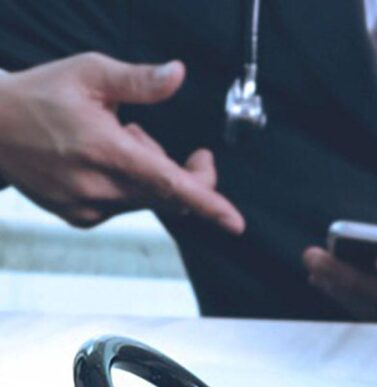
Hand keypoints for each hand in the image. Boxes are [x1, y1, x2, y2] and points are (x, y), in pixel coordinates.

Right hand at [0, 53, 243, 231]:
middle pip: (167, 193)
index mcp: (106, 151)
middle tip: (145, 132)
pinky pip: (123, 207)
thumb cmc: (39, 95)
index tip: (235, 221)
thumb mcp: (88, 73)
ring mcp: (89, 208)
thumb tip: (177, 74)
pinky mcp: (80, 219)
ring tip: (112, 140)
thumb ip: (138, 80)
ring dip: (146, 174)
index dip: (207, 202)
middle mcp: (100, 188)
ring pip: (147, 200)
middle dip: (176, 168)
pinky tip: (97, 161)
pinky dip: (124, 186)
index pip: (170, 183)